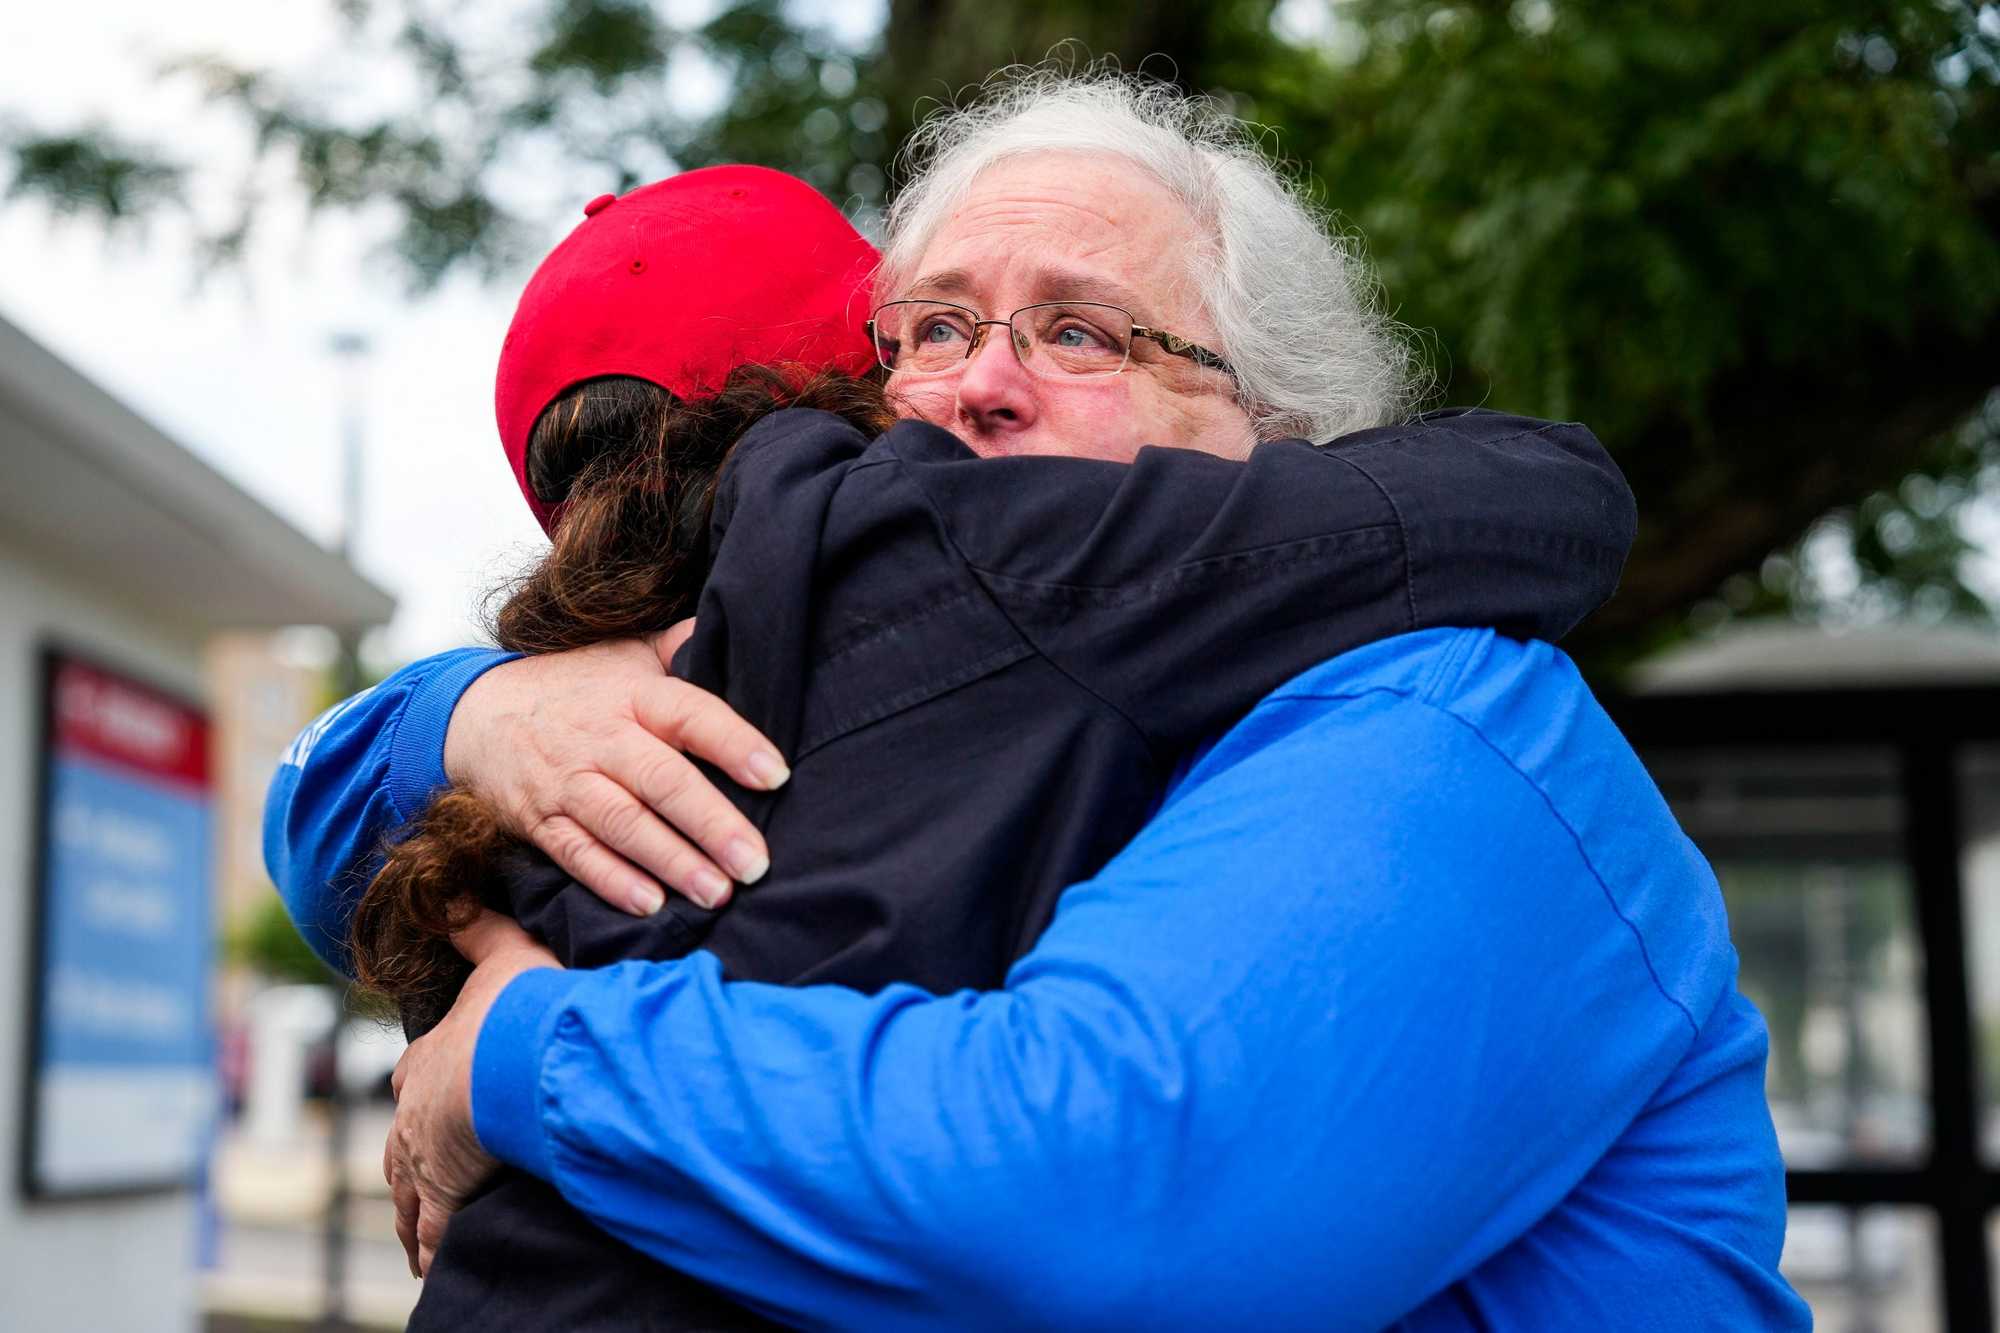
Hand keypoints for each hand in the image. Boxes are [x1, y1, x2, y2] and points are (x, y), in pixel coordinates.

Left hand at [387, 912, 560, 1276]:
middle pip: (400, 1150)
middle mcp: (414, 1114)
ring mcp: (425, 1159)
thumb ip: (480, 926)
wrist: (513, 1061)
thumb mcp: (505, 952)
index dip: (420, 1094)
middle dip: (409, 1169)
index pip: (413, 1080)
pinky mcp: (444, 1196)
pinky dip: (433, 1250)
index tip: (426, 1112)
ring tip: (418, 1242)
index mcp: (428, 1059)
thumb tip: (454, 891)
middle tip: (417, 1188)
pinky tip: (436, 1267)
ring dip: (413, 1217)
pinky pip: (435, 1234)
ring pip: (409, 1198)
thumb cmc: (519, 1008)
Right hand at [444, 623, 787, 914]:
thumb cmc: (576, 687)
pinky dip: (612, 881)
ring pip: (623, 824)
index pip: (691, 715)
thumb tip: (738, 622)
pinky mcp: (539, 820)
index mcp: (634, 696)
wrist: (477, 712)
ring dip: (672, 862)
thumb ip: (682, 646)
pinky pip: (576, 854)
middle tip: (755, 864)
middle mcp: (602, 738)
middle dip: (711, 825)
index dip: (735, 744)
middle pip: (662, 782)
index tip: (777, 776)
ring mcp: (567, 782)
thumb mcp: (627, 655)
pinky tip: (651, 905)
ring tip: (717, 894)